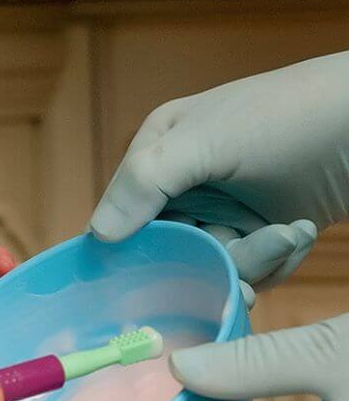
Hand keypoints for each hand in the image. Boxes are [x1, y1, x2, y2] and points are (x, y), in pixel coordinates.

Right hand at [89, 53, 348, 291]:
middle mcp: (187, 182)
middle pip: (170, 250)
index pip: (121, 215)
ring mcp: (227, 207)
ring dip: (255, 259)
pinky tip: (303, 230)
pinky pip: (252, 269)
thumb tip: (97, 235)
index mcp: (160, 151)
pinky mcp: (264, 228)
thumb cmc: (289, 117)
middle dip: (209, 259)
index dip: (132, 250)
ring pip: (214, 265)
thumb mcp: (206, 142)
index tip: (153, 282)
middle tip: (246, 247)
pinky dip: (277, 260)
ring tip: (292, 232)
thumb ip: (145, 182)